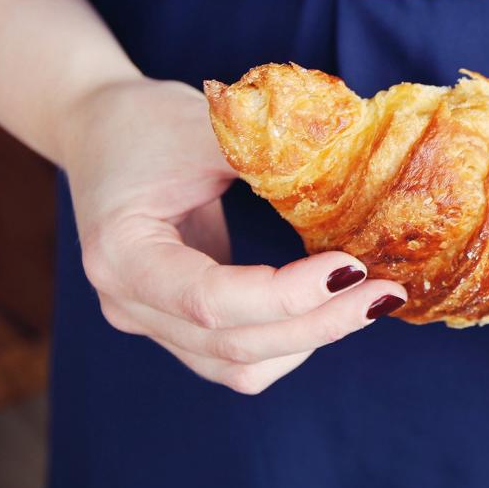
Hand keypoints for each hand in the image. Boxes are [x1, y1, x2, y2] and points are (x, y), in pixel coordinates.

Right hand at [60, 77, 406, 393]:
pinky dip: (291, 342)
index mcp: (121, 253)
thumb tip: (354, 175)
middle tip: (385, 292)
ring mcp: (149, 323)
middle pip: (231, 345)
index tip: (352, 267)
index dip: (287, 294)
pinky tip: (330, 307)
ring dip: (311, 339)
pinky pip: (238, 360)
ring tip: (370, 300)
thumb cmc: (149, 121)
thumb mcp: (205, 128)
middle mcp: (127, 303)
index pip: (209, 299)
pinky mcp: (175, 326)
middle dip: (318, 324)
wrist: (103, 130)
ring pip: (238, 366)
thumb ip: (267, 160)